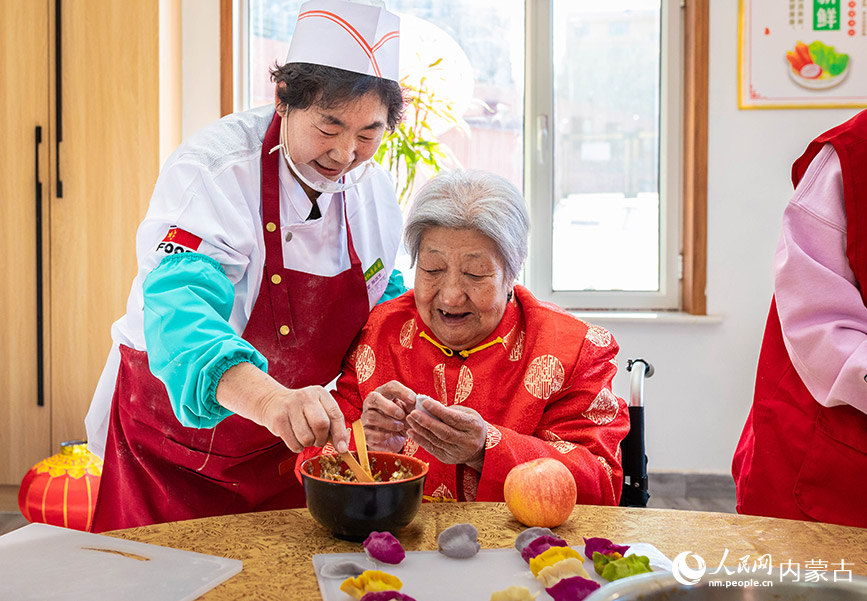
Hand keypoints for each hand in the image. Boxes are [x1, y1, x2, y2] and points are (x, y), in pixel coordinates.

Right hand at [215, 363, 348, 453]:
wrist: (272, 401)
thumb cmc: (301, 409)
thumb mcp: (318, 408)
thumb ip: (332, 424)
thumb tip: (342, 447)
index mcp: (320, 393)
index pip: (335, 414)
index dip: (340, 434)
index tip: (342, 448)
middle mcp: (306, 397)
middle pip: (321, 425)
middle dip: (322, 439)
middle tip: (318, 440)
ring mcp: (290, 407)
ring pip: (307, 438)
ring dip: (308, 444)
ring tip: (304, 436)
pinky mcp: (278, 419)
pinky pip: (294, 444)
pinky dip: (297, 447)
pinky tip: (295, 438)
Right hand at [360, 381, 415, 452]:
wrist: (392, 439)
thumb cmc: (400, 421)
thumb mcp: (408, 412)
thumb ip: (413, 407)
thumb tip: (421, 402)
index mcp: (383, 394)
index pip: (390, 387)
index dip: (402, 391)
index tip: (413, 399)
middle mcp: (371, 403)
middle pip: (374, 398)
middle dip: (389, 407)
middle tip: (402, 415)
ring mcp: (365, 417)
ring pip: (371, 417)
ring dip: (388, 423)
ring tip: (400, 427)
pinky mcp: (364, 432)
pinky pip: (369, 432)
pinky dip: (382, 435)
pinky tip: (390, 435)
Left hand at [406, 399, 486, 470]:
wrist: (480, 448)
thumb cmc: (471, 425)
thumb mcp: (467, 414)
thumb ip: (450, 410)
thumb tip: (429, 406)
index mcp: (474, 426)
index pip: (454, 418)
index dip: (439, 411)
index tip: (425, 402)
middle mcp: (467, 441)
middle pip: (444, 432)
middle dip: (427, 422)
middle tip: (413, 413)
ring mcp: (458, 452)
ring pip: (436, 441)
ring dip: (421, 430)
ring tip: (410, 420)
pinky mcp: (448, 459)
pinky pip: (432, 449)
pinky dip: (420, 441)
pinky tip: (412, 432)